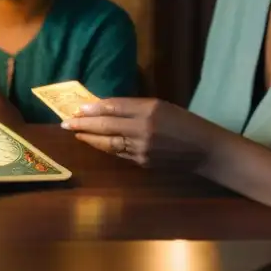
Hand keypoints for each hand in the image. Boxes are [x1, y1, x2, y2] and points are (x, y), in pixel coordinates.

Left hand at [62, 98, 222, 169]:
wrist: (205, 149)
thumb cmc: (183, 122)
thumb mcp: (160, 106)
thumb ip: (133, 107)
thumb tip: (104, 108)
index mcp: (150, 110)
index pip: (114, 107)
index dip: (93, 108)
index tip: (78, 107)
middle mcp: (144, 129)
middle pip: (107, 125)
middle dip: (84, 123)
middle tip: (66, 122)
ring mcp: (143, 149)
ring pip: (109, 143)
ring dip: (90, 138)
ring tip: (75, 132)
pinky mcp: (143, 163)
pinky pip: (119, 153)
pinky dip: (104, 147)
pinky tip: (95, 143)